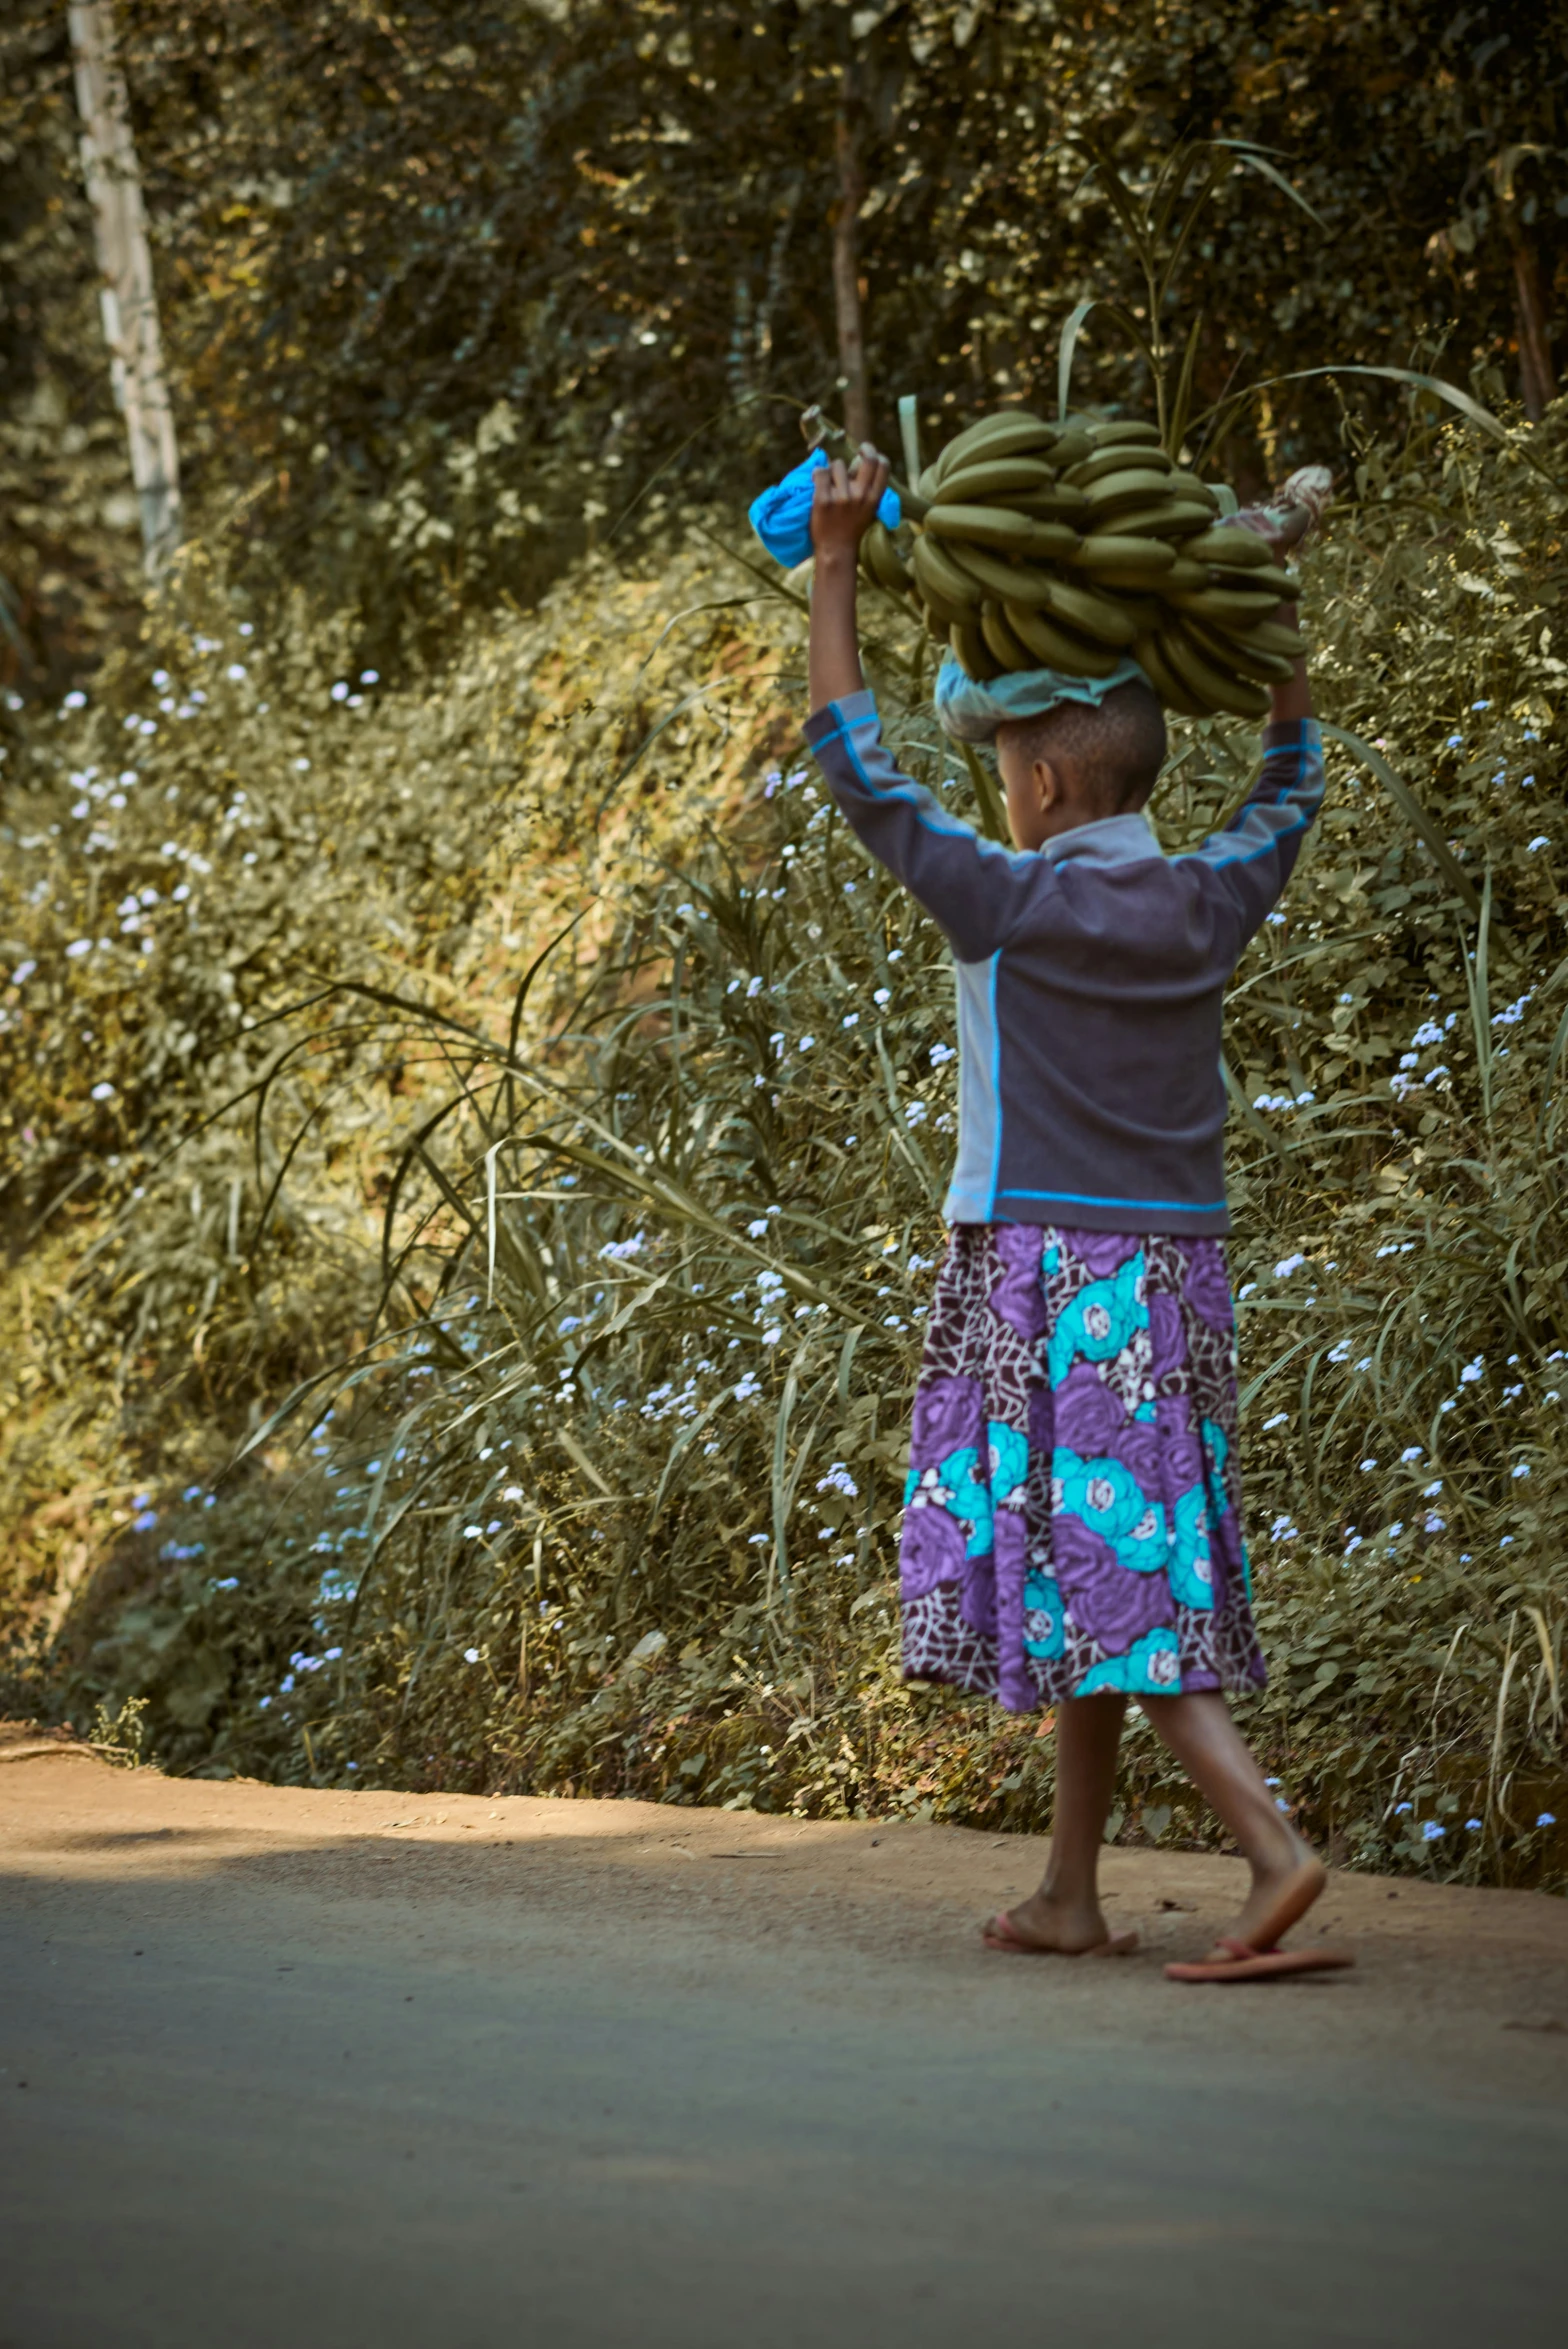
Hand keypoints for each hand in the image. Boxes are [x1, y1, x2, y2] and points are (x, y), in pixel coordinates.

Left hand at [810, 444, 890, 561]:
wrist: (836, 550)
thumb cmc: (851, 529)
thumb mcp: (868, 510)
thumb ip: (868, 490)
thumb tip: (862, 462)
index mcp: (873, 498)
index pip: (883, 466)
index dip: (877, 455)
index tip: (868, 454)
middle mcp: (860, 495)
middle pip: (868, 458)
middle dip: (865, 448)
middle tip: (858, 451)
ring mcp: (842, 498)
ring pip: (837, 464)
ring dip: (832, 470)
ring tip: (830, 483)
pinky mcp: (823, 500)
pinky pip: (820, 472)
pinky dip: (818, 474)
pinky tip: (818, 482)